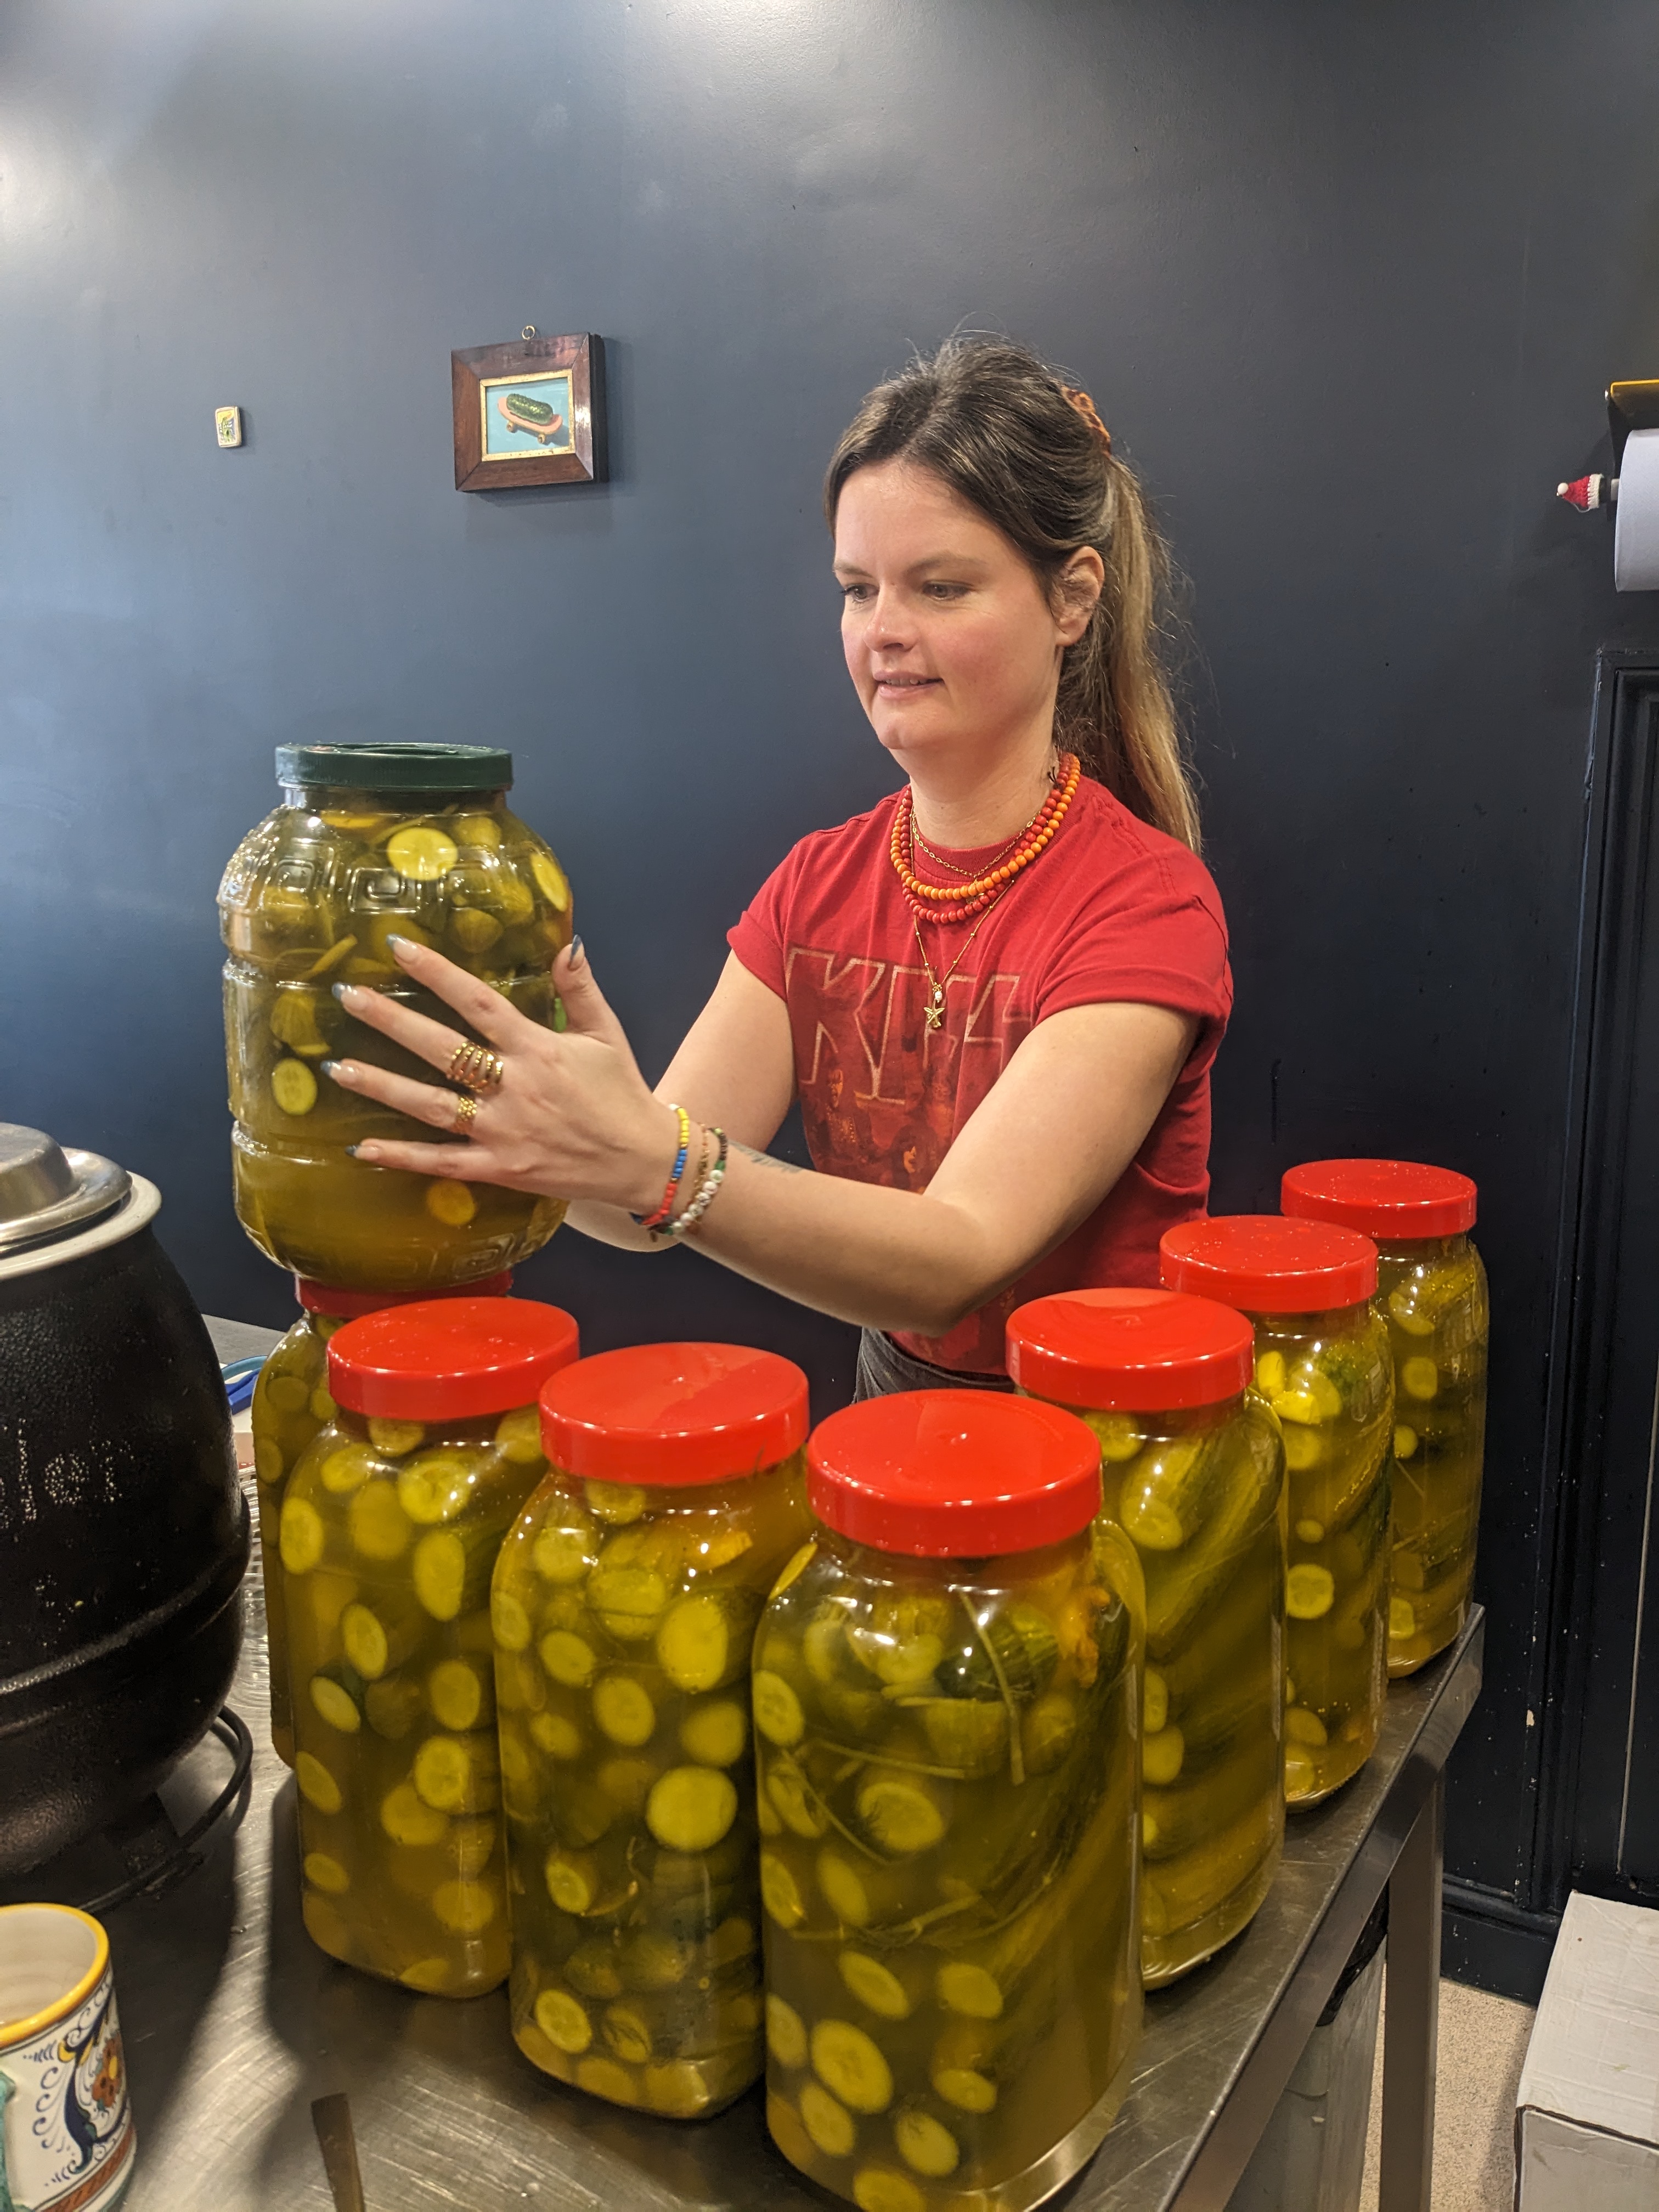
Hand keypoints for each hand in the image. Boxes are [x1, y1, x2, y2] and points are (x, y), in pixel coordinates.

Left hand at [321, 935, 679, 1213]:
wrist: (642, 1160)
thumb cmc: (621, 1093)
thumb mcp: (605, 1034)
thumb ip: (580, 989)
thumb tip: (566, 944)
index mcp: (538, 1048)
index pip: (477, 1002)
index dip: (436, 973)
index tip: (397, 947)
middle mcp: (514, 1087)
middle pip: (442, 1049)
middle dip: (391, 1021)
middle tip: (348, 996)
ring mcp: (503, 1131)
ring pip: (430, 1106)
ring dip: (382, 1086)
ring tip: (339, 1068)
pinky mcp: (500, 1169)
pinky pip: (441, 1163)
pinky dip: (401, 1157)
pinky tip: (362, 1148)